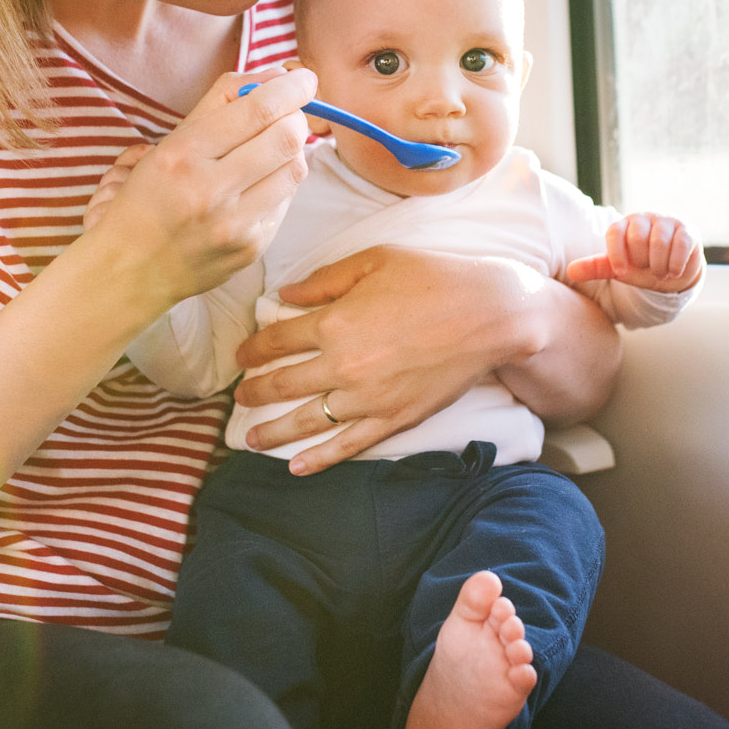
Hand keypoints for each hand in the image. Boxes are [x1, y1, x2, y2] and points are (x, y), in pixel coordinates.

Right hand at [76, 67, 314, 308]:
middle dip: (297, 117)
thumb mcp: (169, 141)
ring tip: (270, 151)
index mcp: (182, 154)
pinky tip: (257, 186)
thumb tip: (278, 77)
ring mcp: (234, 224)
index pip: (257, 109)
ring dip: (291, 151)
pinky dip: (280, 185)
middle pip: (287, 137)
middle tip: (289, 114)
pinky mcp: (251, 247)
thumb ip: (221, 102)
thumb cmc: (149, 197)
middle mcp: (208, 190)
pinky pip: (286, 201)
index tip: (303, 78)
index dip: (292, 88)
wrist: (131, 268)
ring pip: (295, 169)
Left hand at [232, 246, 544, 474]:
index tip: (240, 356)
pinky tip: (295, 467)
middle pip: (283, 384)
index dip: (251, 350)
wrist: (490, 314)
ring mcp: (369, 398)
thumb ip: (325, 280)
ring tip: (249, 439)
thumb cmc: (433, 278)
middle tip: (238, 397)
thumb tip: (284, 295)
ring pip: (307, 421)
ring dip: (272, 431)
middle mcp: (344, 365)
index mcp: (335, 322)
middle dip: (254, 393)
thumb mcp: (374, 261)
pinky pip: (348, 444)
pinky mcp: (394, 418)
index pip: (276, 341)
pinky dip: (319, 459)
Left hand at [563, 213, 702, 292]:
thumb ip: (597, 268)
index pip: (615, 231)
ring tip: (659, 273)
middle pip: (638, 237)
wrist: (671, 271)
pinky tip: (673, 272)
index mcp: (624, 225)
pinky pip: (680, 244)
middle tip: (646, 269)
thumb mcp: (619, 269)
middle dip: (641, 261)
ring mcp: (666, 222)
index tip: (621, 272)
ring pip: (659, 241)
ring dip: (658, 265)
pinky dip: (675, 264)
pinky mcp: (686, 230)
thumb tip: (571, 271)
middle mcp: (644, 219)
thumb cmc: (641, 267)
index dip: (616, 253)